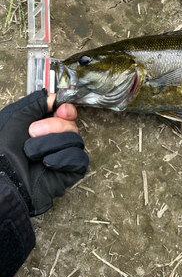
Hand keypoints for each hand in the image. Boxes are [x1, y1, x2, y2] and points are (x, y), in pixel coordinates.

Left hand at [0, 89, 88, 215]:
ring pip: (75, 140)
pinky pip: (79, 158)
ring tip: (32, 152)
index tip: (61, 110)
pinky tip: (46, 162)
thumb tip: (55, 99)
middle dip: (54, 125)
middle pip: (72, 125)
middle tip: (33, 132)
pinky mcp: (70, 172)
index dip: (67, 110)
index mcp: (44, 127)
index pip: (67, 114)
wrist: (2, 178)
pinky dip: (62, 158)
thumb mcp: (16, 116)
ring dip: (51, 143)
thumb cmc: (2, 149)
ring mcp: (63, 156)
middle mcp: (55, 140)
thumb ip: (37, 102)